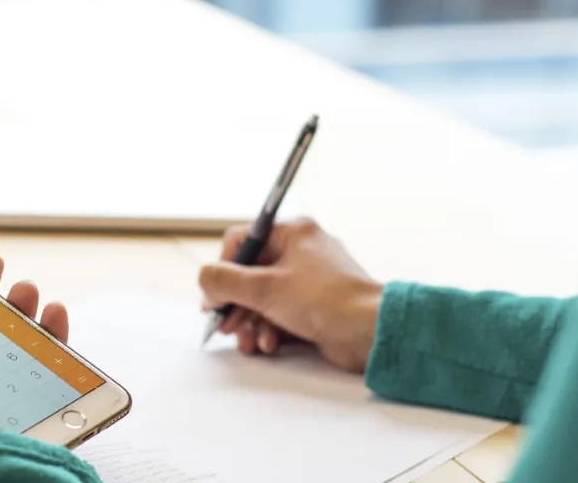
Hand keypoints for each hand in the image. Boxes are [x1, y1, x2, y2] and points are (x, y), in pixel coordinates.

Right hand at [199, 218, 382, 371]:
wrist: (372, 331)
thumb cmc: (327, 301)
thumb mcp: (264, 288)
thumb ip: (224, 281)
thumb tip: (205, 279)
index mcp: (293, 233)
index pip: (242, 241)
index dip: (224, 269)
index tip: (215, 294)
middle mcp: (302, 252)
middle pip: (250, 274)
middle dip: (235, 303)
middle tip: (224, 324)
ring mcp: (310, 281)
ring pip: (264, 298)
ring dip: (250, 322)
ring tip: (248, 342)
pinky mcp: (316, 306)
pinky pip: (282, 313)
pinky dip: (270, 329)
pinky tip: (269, 345)